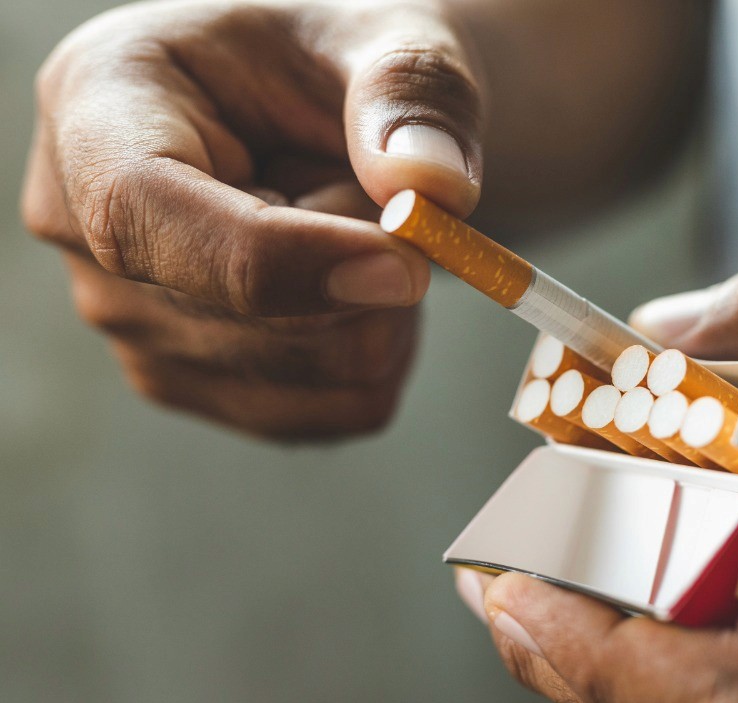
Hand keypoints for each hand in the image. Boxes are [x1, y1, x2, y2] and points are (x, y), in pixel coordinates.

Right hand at [21, 0, 482, 438]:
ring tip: (357, 222)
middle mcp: (87, 228)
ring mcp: (130, 321)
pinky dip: (389, 351)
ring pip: (313, 373)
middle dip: (366, 263)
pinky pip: (339, 409)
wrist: (337, 115)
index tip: (406, 265)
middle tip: (385, 187)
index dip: (279, 258)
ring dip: (385, 306)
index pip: (144, 213)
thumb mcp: (388, 35)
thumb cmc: (342, 61)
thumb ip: (411, 93)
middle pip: (245, 316)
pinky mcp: (195, 382)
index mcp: (99, 106)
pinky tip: (361, 281)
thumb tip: (428, 188)